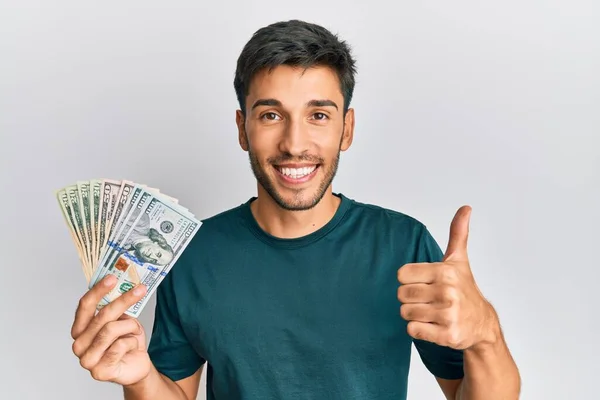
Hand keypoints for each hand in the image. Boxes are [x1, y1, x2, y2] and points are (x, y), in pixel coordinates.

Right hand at [71, 275, 150, 385]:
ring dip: (130, 327)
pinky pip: (120, 345)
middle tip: (140, 289)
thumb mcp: (122, 321)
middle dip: (123, 300)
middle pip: (102, 315)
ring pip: (112, 329)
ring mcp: (87, 359)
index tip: (112, 277)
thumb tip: (123, 284)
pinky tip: (132, 348)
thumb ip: (115, 308)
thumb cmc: (126, 342)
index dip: (98, 290)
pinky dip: (132, 342)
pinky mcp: (100, 371)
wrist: (137, 366)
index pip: (85, 305)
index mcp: (80, 329)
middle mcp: (79, 344)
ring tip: (135, 331)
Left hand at [397, 206, 496, 349]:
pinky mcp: (447, 335)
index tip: (424, 283)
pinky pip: (413, 330)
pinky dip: (418, 329)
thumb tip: (466, 208)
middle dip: (410, 298)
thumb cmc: (465, 289)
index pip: (401, 275)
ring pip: (405, 313)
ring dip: (414, 314)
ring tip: (431, 312)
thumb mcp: (459, 260)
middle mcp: (447, 292)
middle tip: (427, 299)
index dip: (409, 280)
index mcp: (445, 272)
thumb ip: (458, 233)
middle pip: (401, 294)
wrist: (482, 324)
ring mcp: (448, 315)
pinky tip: (433, 325)